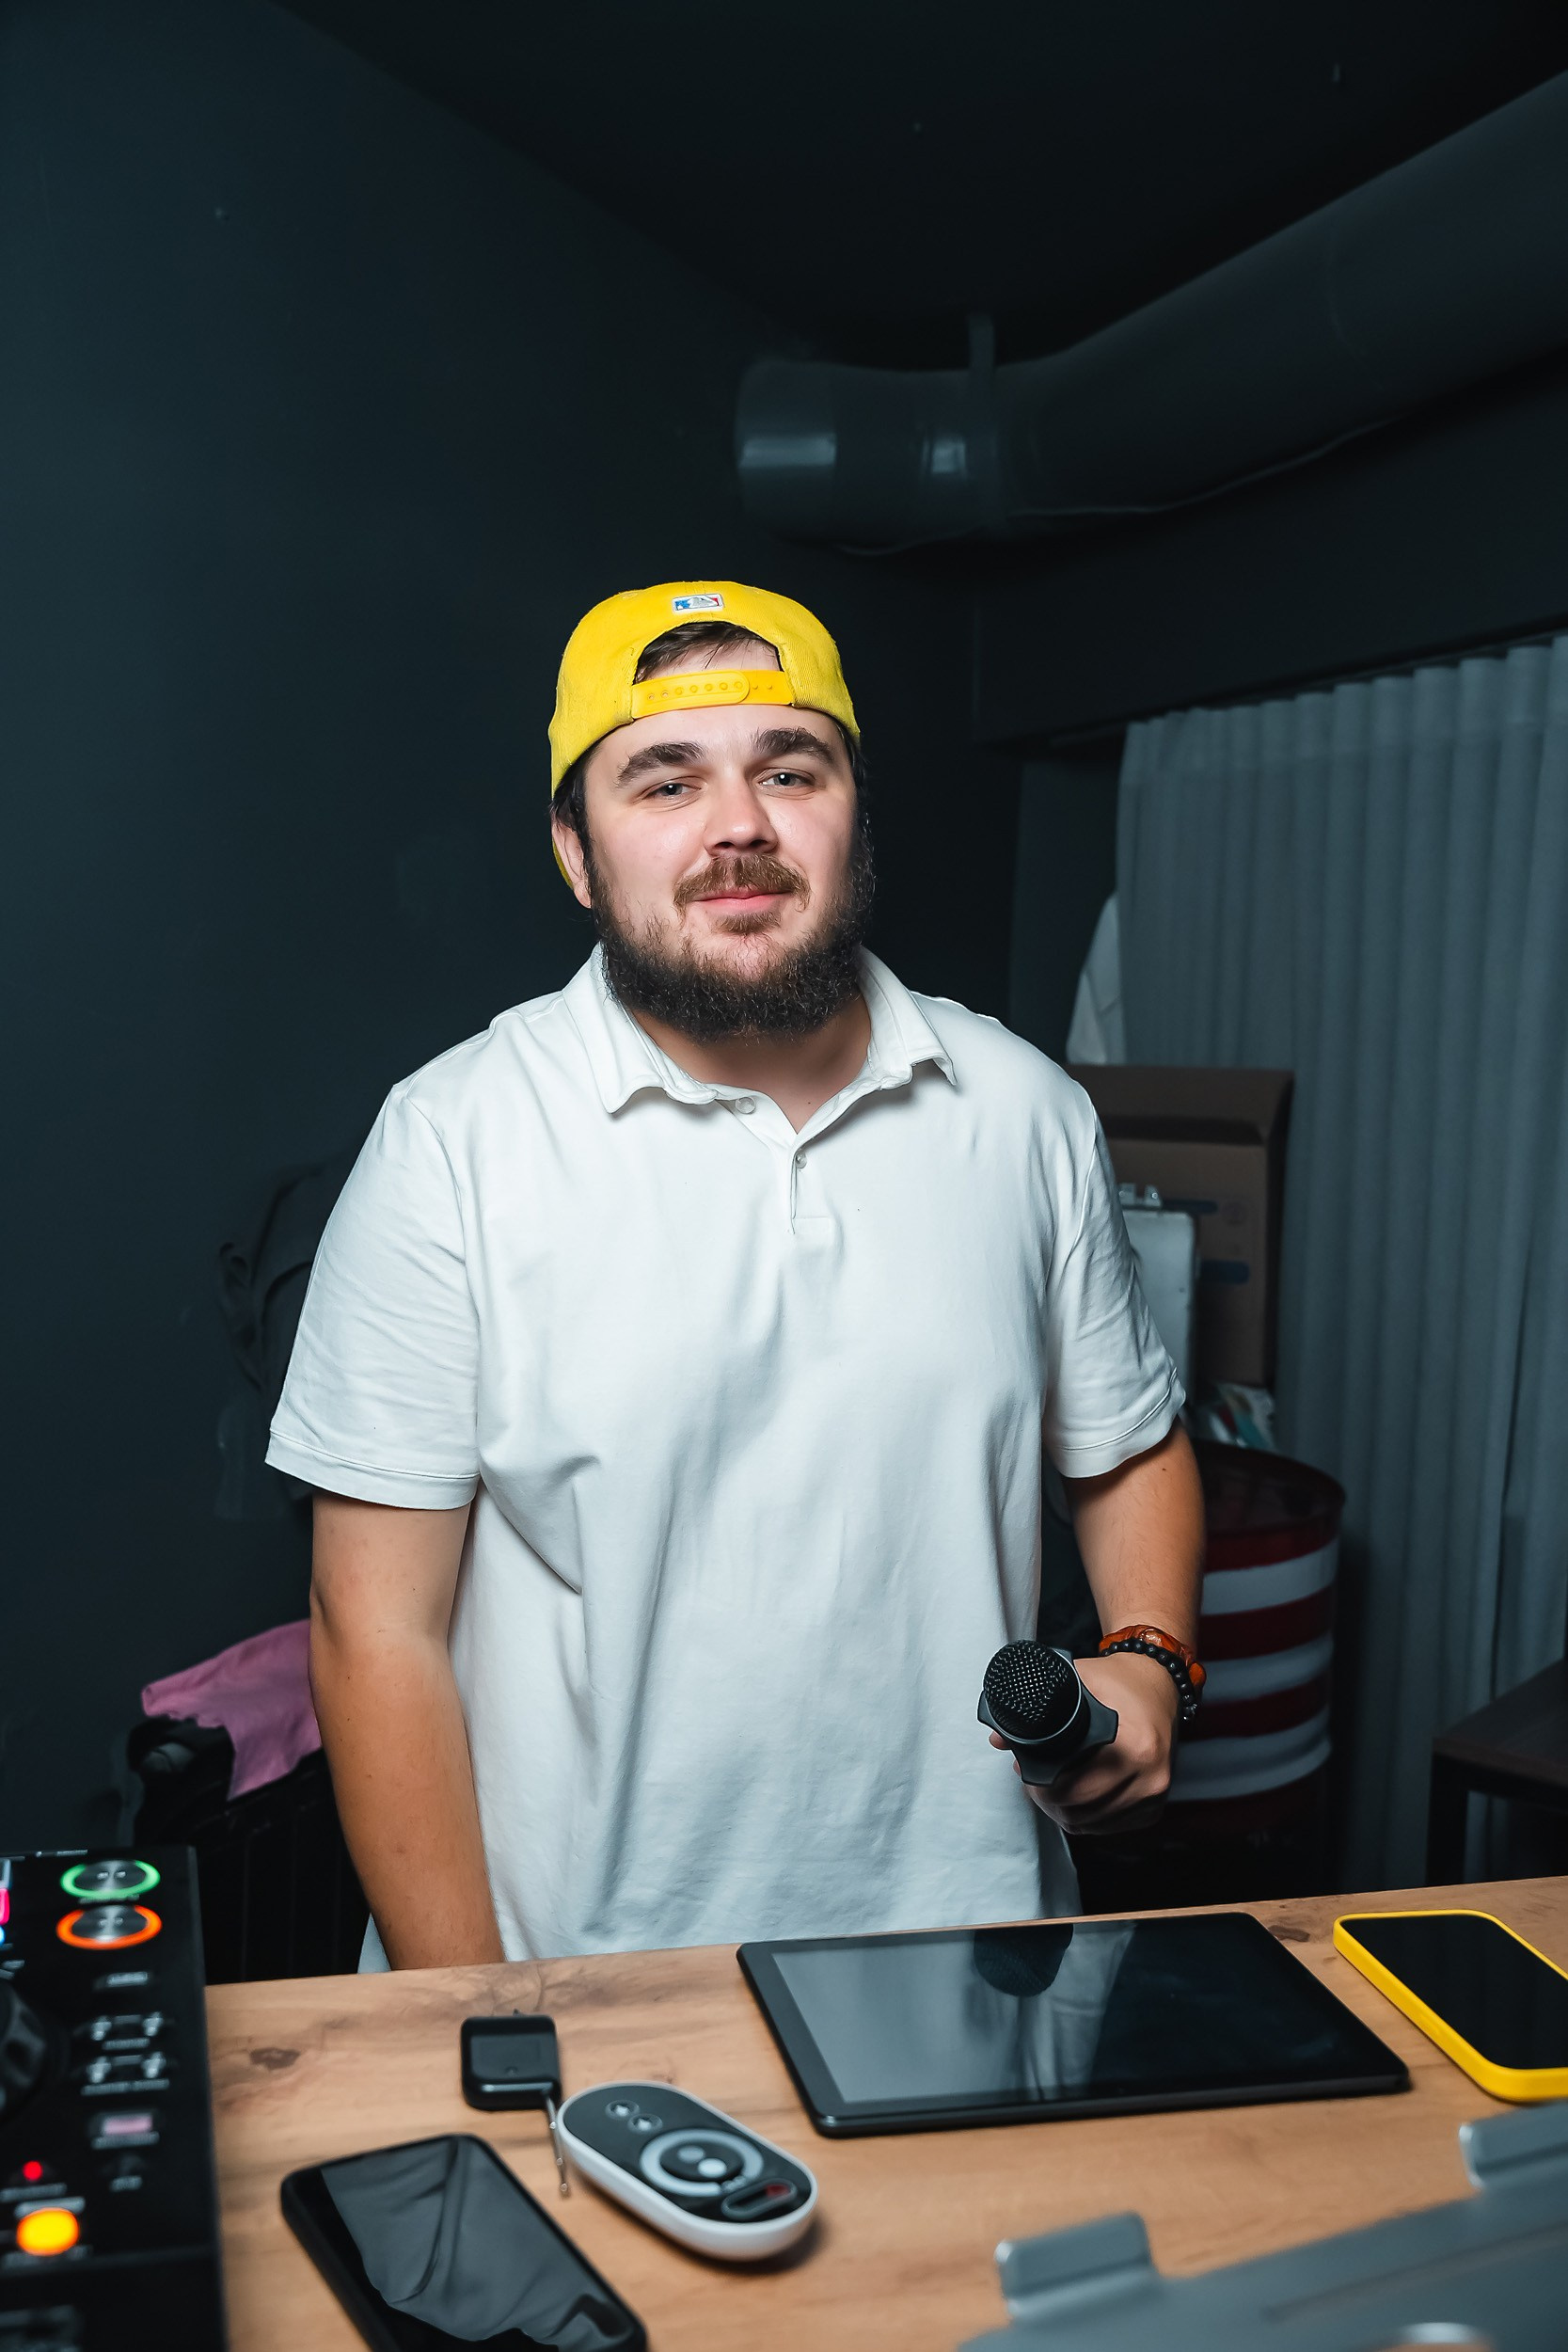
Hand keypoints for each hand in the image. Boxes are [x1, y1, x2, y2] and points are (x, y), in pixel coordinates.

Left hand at [988, 1651, 1178, 1834]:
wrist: (1159, 1683)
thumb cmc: (1120, 1681)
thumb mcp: (1076, 1679)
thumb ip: (1035, 1703)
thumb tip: (999, 1738)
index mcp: (1135, 1745)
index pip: (1074, 1787)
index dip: (1042, 1786)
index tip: (1028, 1774)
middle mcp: (1150, 1775)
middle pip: (1080, 1809)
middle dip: (1048, 1800)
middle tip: (1033, 1782)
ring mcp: (1154, 1794)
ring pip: (1092, 1824)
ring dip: (1065, 1812)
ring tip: (1051, 1790)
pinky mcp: (1154, 1807)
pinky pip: (1110, 1827)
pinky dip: (1088, 1818)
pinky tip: (1077, 1798)